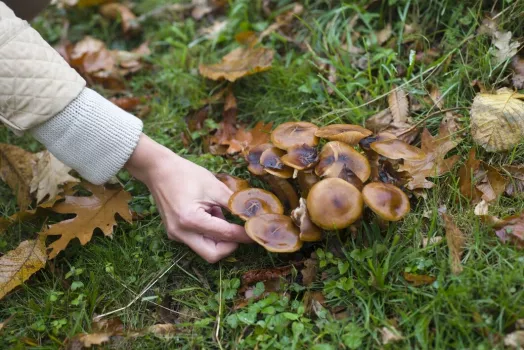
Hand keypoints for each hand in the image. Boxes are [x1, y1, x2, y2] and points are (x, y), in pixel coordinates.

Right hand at [125, 134, 250, 262]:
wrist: (158, 169)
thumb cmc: (186, 174)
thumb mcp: (215, 187)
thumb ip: (234, 204)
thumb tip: (253, 216)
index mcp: (190, 220)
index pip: (225, 235)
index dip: (244, 234)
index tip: (258, 231)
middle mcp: (181, 233)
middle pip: (213, 254)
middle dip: (230, 245)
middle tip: (241, 231)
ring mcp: (175, 235)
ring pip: (205, 249)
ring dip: (219, 238)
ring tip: (219, 213)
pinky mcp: (174, 233)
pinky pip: (197, 241)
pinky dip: (209, 233)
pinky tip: (209, 213)